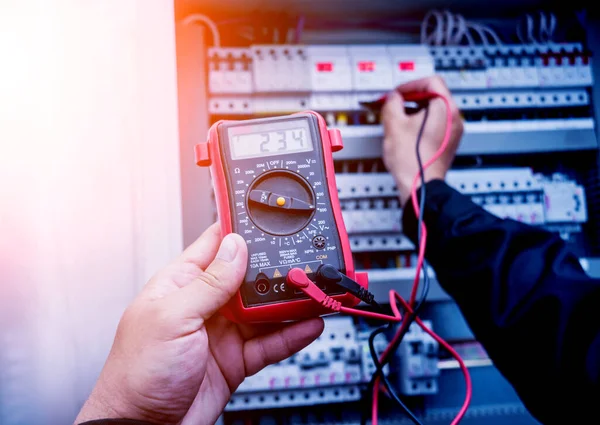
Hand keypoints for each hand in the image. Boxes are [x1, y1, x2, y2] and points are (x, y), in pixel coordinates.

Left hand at [75, 223, 323, 424]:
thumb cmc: (137, 373)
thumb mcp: (173, 318)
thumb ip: (209, 283)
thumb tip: (235, 247)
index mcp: (182, 285)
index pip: (215, 246)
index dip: (240, 230)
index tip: (266, 216)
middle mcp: (205, 305)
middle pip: (249, 278)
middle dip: (275, 269)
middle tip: (304, 262)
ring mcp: (223, 333)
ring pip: (265, 310)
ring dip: (290, 302)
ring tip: (314, 292)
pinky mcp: (237, 360)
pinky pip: (271, 342)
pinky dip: (292, 335)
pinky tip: (309, 325)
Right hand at [381, 76, 463, 206]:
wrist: (420, 185)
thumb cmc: (412, 159)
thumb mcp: (393, 124)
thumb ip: (392, 103)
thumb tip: (393, 97)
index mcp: (446, 108)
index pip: (431, 81)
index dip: (410, 84)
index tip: (398, 93)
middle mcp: (455, 118)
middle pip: (435, 95)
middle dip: (412, 97)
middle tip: (396, 104)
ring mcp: (454, 132)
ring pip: (435, 111)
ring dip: (416, 110)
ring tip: (400, 119)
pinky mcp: (449, 143)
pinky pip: (437, 125)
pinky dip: (423, 123)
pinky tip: (408, 132)